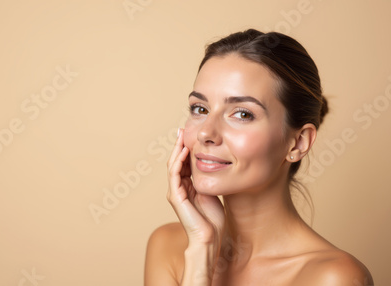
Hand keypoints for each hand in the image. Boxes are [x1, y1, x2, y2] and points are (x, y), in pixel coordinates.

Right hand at [166, 128, 225, 247]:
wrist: (209, 238)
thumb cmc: (213, 220)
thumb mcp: (213, 193)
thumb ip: (211, 180)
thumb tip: (217, 165)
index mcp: (187, 187)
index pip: (184, 163)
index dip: (187, 149)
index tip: (192, 135)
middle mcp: (178, 188)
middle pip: (176, 161)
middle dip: (180, 145)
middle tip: (184, 129)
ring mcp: (175, 192)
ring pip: (173, 165)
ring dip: (177, 149)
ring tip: (182, 135)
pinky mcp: (176, 196)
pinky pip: (175, 174)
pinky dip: (178, 161)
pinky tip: (183, 151)